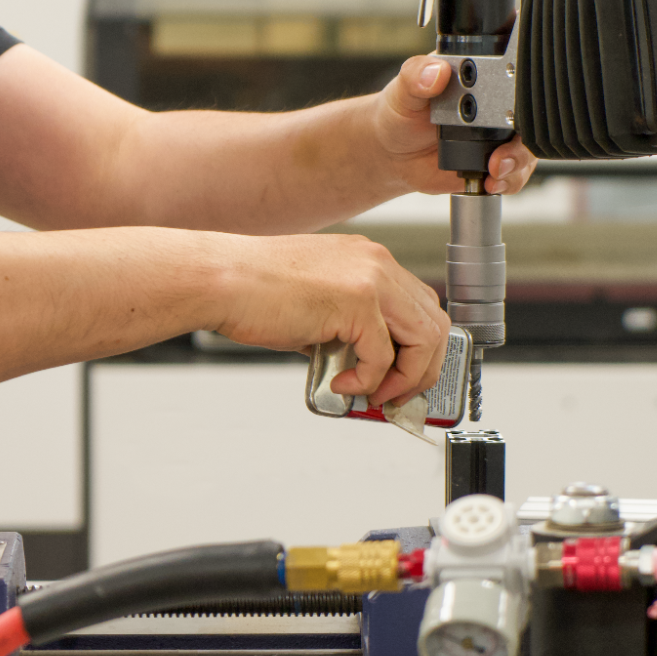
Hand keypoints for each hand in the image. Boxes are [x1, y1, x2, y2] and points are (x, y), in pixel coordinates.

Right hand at [213, 232, 448, 404]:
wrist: (222, 280)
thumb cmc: (255, 291)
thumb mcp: (318, 305)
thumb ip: (349, 330)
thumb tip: (363, 369)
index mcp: (370, 259)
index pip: (421, 305)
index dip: (421, 349)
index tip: (408, 377)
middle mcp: (377, 263)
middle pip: (434, 322)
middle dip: (424, 368)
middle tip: (398, 395)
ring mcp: (370, 279)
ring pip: (423, 338)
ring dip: (405, 378)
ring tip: (375, 396)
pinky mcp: (356, 302)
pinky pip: (383, 356)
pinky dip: (368, 380)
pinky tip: (342, 383)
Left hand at [373, 55, 538, 195]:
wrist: (393, 153)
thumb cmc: (399, 114)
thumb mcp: (402, 90)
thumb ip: (416, 76)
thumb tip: (436, 71)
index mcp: (475, 74)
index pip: (509, 74)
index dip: (515, 91)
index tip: (505, 108)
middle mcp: (492, 103)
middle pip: (527, 115)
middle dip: (522, 137)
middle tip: (500, 152)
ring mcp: (496, 133)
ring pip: (527, 147)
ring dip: (517, 161)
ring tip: (495, 170)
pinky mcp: (495, 160)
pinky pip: (516, 172)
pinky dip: (510, 180)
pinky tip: (491, 181)